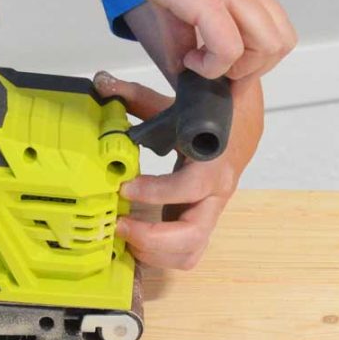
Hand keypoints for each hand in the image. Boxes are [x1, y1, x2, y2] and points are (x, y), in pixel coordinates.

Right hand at [82, 0, 296, 80]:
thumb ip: (184, 29)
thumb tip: (183, 64)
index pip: (272, 24)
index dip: (251, 58)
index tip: (218, 70)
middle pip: (281, 39)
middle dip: (251, 70)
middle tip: (212, 72)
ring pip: (269, 45)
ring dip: (236, 69)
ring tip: (199, 64)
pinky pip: (230, 49)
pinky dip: (211, 67)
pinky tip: (186, 59)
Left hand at [94, 72, 262, 269]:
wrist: (237, 132)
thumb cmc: (202, 120)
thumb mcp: (171, 105)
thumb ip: (135, 97)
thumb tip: (101, 83)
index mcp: (211, 162)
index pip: (191, 185)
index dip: (158, 191)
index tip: (125, 187)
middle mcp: (215, 195)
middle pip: (192, 235)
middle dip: (152, 237)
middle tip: (119, 223)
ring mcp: (209, 215)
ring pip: (189, 252)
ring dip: (153, 252)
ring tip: (123, 233)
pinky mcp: (199, 227)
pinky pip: (185, 256)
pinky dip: (158, 256)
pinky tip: (134, 240)